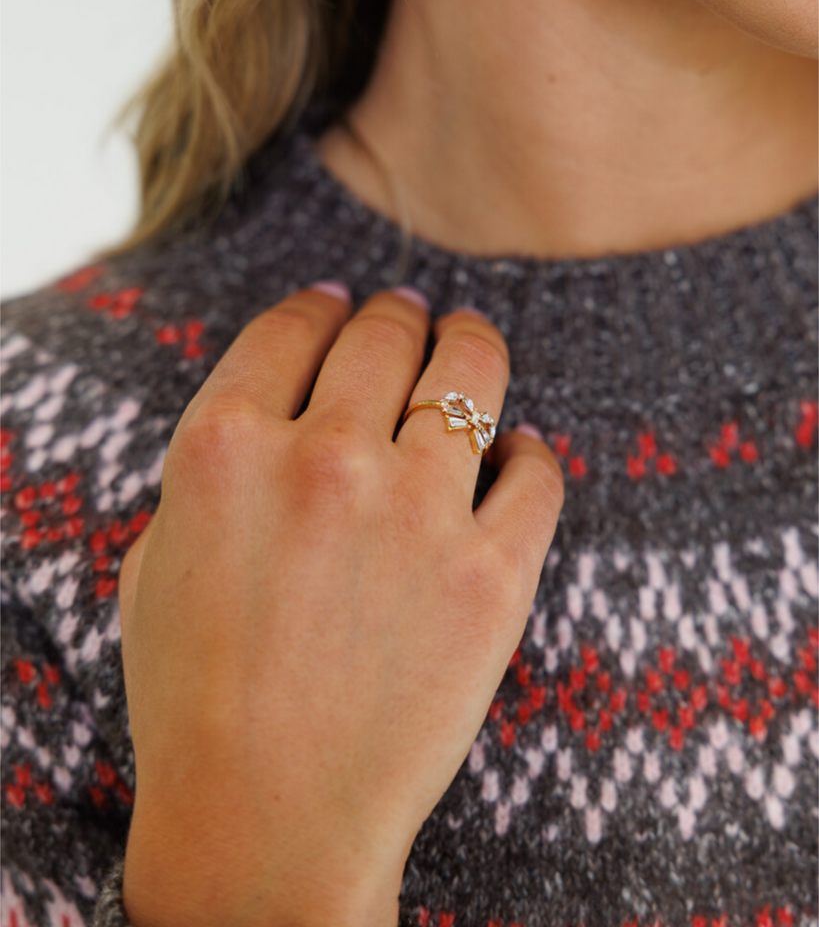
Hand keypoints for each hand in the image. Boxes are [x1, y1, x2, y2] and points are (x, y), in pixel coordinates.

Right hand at [118, 283, 563, 926]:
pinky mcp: (494, 574)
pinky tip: (515, 453)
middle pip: (381, 335)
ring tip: (470, 339)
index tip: (338, 302)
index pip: (288, 329)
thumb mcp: (158, 561)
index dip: (319, 306)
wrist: (266, 822)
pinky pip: (537, 471)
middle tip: (408, 314)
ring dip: (470, 344)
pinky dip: (528, 453)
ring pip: (469, 372)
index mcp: (225, 449)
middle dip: (396, 315)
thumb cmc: (194, 699)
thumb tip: (275, 413)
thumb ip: (214, 474)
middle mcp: (322, 460)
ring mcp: (417, 513)